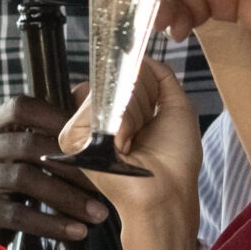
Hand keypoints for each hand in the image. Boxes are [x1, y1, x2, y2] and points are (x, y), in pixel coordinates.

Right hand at [0, 96, 108, 242]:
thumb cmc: (15, 181)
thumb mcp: (27, 153)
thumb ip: (52, 130)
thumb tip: (91, 98)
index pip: (21, 107)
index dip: (57, 117)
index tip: (92, 136)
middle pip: (28, 145)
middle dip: (72, 164)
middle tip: (106, 180)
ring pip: (25, 179)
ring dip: (69, 197)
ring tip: (98, 212)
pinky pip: (19, 215)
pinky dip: (53, 224)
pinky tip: (77, 231)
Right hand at [60, 59, 201, 249]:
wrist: (167, 193)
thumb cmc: (175, 162)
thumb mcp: (177, 107)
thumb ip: (161, 77)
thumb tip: (144, 56)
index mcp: (119, 111)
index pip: (120, 74)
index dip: (140, 85)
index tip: (152, 109)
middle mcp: (99, 117)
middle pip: (114, 79)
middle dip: (140, 101)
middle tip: (145, 132)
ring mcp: (85, 127)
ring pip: (107, 92)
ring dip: (132, 115)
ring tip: (135, 143)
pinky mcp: (74, 138)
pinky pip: (97, 107)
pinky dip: (121, 124)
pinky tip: (125, 147)